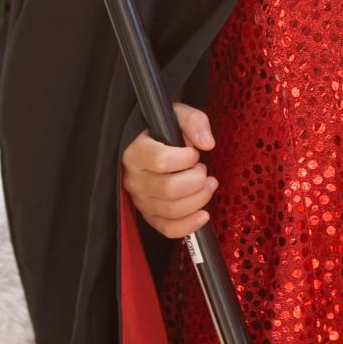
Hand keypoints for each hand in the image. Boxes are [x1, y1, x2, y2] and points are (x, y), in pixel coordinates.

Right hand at [121, 102, 217, 238]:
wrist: (148, 144)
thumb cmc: (162, 130)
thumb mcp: (176, 114)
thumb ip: (193, 121)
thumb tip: (206, 143)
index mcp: (135, 151)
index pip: (161, 160)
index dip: (185, 158)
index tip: (194, 152)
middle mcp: (134, 178)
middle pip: (169, 189)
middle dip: (197, 180)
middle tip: (203, 169)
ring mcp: (140, 200)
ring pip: (171, 210)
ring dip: (199, 198)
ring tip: (208, 184)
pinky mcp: (149, 215)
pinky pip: (167, 229)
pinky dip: (189, 225)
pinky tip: (204, 215)